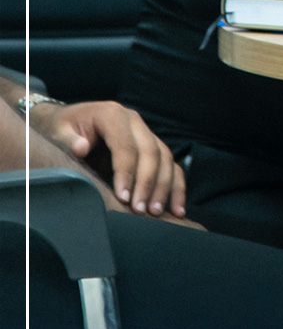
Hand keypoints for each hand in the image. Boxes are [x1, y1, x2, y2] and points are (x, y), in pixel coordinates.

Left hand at [34, 101, 186, 217]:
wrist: (70, 122)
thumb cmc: (63, 129)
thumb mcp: (58, 131)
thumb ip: (68, 139)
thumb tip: (81, 148)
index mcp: (112, 114)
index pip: (126, 145)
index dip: (127, 172)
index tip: (123, 197)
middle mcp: (135, 121)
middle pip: (151, 152)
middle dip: (148, 183)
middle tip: (141, 210)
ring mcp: (147, 133)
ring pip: (166, 159)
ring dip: (164, 187)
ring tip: (156, 213)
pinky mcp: (153, 147)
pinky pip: (172, 166)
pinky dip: (177, 187)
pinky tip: (177, 208)